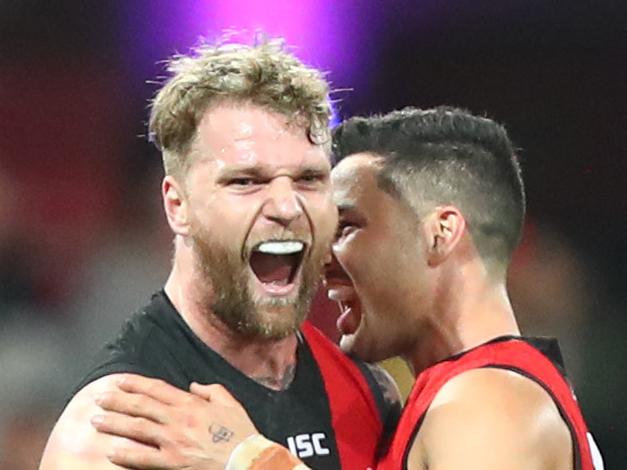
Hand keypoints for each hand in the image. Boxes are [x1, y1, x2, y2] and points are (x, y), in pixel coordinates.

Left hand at [91, 375, 257, 468]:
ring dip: (114, 423)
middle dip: (118, 400)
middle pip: (141, 406)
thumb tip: (194, 386)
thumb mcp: (231, 403)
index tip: (120, 381)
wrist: (246, 461)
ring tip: (96, 421)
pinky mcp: (172, 463)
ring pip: (137, 428)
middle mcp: (179, 420)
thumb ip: (211, 390)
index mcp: (192, 404)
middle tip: (99, 398)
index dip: (136, 384)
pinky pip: (143, 458)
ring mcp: (173, 442)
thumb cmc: (241, 434)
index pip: (157, 389)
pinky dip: (126, 454)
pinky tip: (111, 451)